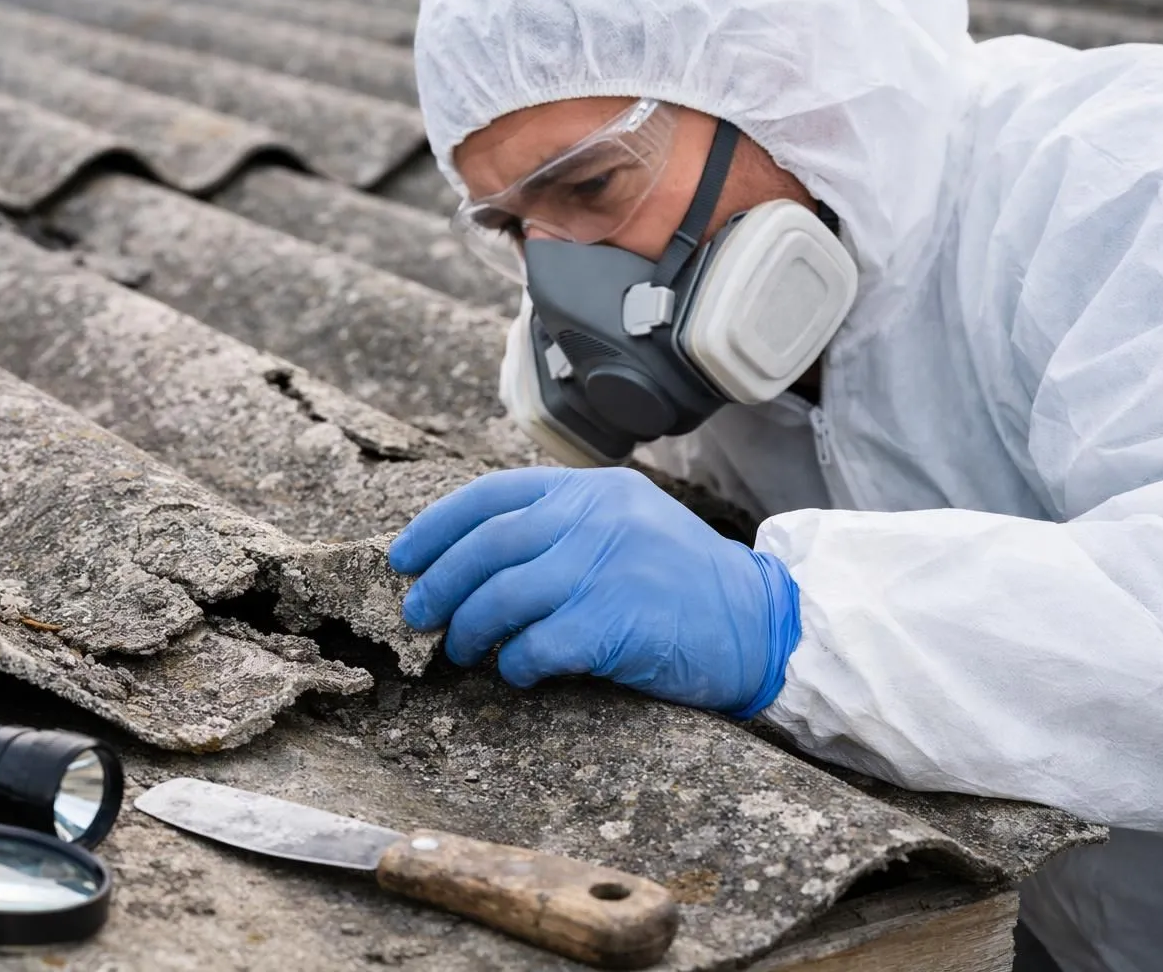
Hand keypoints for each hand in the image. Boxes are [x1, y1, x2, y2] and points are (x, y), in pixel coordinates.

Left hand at [389, 467, 800, 716]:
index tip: (404, 556)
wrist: (759, 621)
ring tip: (458, 650)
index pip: (491, 495)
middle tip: (417, 613)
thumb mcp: (624, 522)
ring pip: (500, 596)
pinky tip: (517, 672)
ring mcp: (604, 568)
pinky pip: (534, 645)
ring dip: (466, 629)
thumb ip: (561, 525)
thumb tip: (472, 558)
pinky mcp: (614, 622)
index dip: (436, 526)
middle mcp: (594, 520)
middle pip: (486, 546)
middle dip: (439, 583)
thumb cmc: (681, 580)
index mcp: (590, 490)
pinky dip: (513, 663)